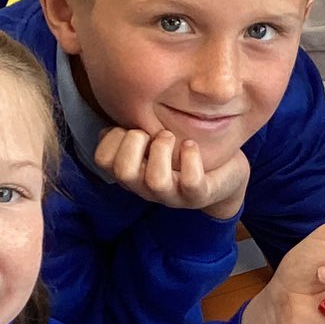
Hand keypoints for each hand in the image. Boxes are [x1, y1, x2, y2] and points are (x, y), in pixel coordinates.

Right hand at [93, 126, 249, 220]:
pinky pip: (191, 181)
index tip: (132, 127)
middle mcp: (146, 188)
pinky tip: (191, 145)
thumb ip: (129, 134)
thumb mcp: (151, 140)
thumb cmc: (180, 151)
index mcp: (131, 173)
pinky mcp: (198, 195)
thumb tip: (110, 127)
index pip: (102, 160)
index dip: (113, 137)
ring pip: (156, 180)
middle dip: (135, 142)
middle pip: (123, 172)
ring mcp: (172, 196)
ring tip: (171, 136)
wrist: (222, 175)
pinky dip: (190, 157)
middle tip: (153, 132)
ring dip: (162, 149)